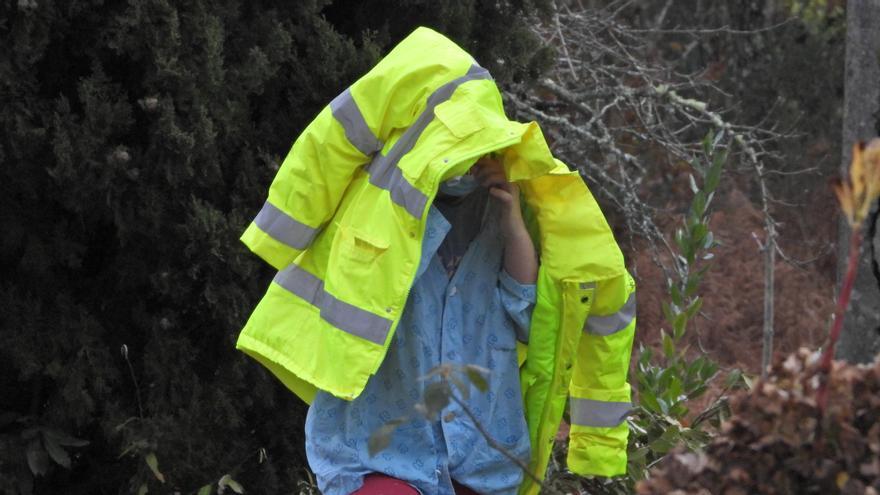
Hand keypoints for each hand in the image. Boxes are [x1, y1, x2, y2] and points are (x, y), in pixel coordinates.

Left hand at [471, 155, 537, 283]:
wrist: (511, 228)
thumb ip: (488, 182)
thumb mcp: (494, 192)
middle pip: (500, 168)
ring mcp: (513, 193)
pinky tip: (491, 192)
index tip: (474, 166)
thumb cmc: (502, 211)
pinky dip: (497, 191)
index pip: (497, 164)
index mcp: (507, 179)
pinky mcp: (511, 203)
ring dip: (489, 178)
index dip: (485, 162)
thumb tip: (475, 171)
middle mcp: (512, 183)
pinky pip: (505, 194)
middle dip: (485, 169)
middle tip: (475, 175)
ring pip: (503, 177)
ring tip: (481, 184)